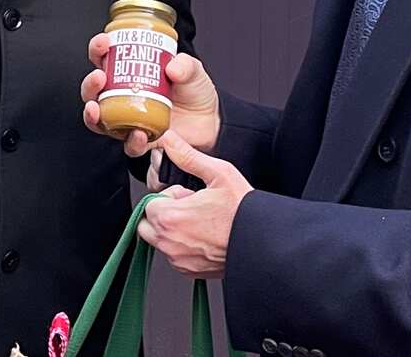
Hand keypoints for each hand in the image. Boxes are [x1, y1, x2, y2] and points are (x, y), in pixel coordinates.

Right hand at [82, 34, 220, 156]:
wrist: (210, 121)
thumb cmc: (194, 91)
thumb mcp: (193, 70)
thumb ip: (186, 65)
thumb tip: (173, 67)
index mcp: (130, 72)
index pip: (105, 58)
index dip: (98, 49)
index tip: (103, 42)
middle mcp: (122, 97)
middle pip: (94, 90)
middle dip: (90, 82)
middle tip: (99, 76)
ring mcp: (128, 120)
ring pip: (99, 119)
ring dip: (92, 113)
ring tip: (98, 107)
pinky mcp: (140, 141)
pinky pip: (128, 144)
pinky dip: (130, 140)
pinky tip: (137, 133)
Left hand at [137, 131, 251, 278]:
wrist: (262, 241)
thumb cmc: (243, 211)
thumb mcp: (219, 174)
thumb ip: (187, 156)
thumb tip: (169, 140)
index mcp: (171, 217)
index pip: (149, 203)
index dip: (169, 196)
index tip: (187, 195)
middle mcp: (169, 242)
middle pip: (148, 223)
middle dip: (164, 213)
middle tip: (190, 207)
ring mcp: (178, 259)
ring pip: (160, 240)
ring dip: (173, 230)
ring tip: (200, 221)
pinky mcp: (188, 270)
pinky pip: (174, 255)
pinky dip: (183, 245)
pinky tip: (204, 235)